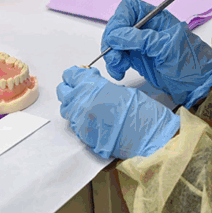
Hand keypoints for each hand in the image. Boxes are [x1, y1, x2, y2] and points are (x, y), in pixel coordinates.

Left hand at [57, 66, 180, 159]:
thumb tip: (95, 87)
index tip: (81, 74)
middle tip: (81, 87)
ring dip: (73, 104)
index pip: (72, 75)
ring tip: (87, 103)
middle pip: (63, 91)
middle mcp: (82, 104)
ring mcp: (80, 121)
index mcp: (93, 88)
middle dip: (71, 87)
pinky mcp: (83, 135)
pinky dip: (80, 118)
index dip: (76, 74)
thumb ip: (104, 88)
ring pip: (66, 108)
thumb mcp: (125, 91)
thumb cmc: (143, 115)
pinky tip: (93, 117)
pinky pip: (74, 123)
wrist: (148, 139)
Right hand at [102, 0, 211, 108]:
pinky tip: (119, 72)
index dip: (119, 19)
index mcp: (156, 17)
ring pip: (115, 43)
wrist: (198, 83)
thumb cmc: (191, 61)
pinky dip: (114, 64)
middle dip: (112, 41)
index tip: (116, 37)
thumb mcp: (167, 47)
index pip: (130, 8)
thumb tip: (116, 35)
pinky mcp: (137, 58)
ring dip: (111, 55)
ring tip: (119, 67)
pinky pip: (118, 57)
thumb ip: (142, 39)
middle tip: (116, 57)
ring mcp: (140, 43)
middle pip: (118, 26)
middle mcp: (146, 28)